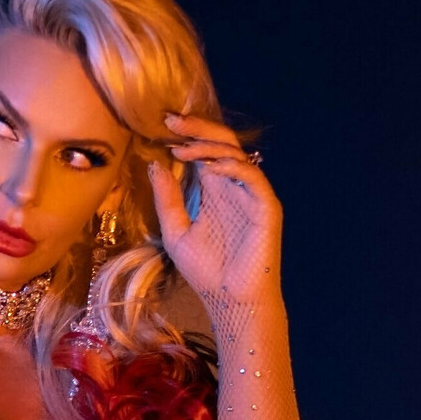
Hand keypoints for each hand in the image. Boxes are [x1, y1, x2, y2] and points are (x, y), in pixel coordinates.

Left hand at [147, 112, 283, 313]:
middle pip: (220, 144)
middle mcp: (233, 186)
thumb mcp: (175, 231)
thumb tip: (154, 164)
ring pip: (235, 155)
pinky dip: (232, 167)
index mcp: (213, 190)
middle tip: (172, 120)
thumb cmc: (206, 270)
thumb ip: (167, 199)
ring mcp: (251, 194)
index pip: (202, 151)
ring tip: (181, 147)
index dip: (186, 135)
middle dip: (198, 129)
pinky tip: (209, 166)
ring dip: (208, 146)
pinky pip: (252, 176)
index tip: (162, 124)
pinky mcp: (265, 205)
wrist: (230, 299)